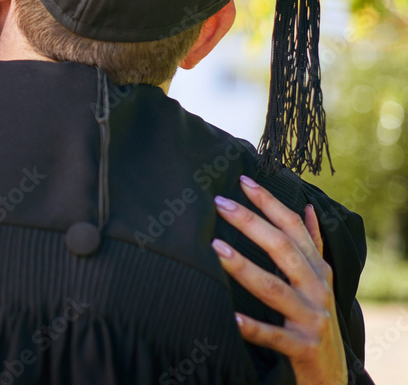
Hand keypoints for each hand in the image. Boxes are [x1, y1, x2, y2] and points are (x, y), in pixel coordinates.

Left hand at [212, 175, 345, 384]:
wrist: (331, 374)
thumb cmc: (315, 318)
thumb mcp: (320, 281)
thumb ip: (312, 246)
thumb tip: (309, 208)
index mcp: (318, 271)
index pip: (293, 228)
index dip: (269, 203)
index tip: (242, 181)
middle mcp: (317, 289)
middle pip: (282, 249)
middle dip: (250, 223)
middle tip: (219, 204)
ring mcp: (311, 318)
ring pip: (273, 288)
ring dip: (243, 267)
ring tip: (216, 247)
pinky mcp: (301, 347)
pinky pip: (273, 336)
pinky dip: (252, 326)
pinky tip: (231, 317)